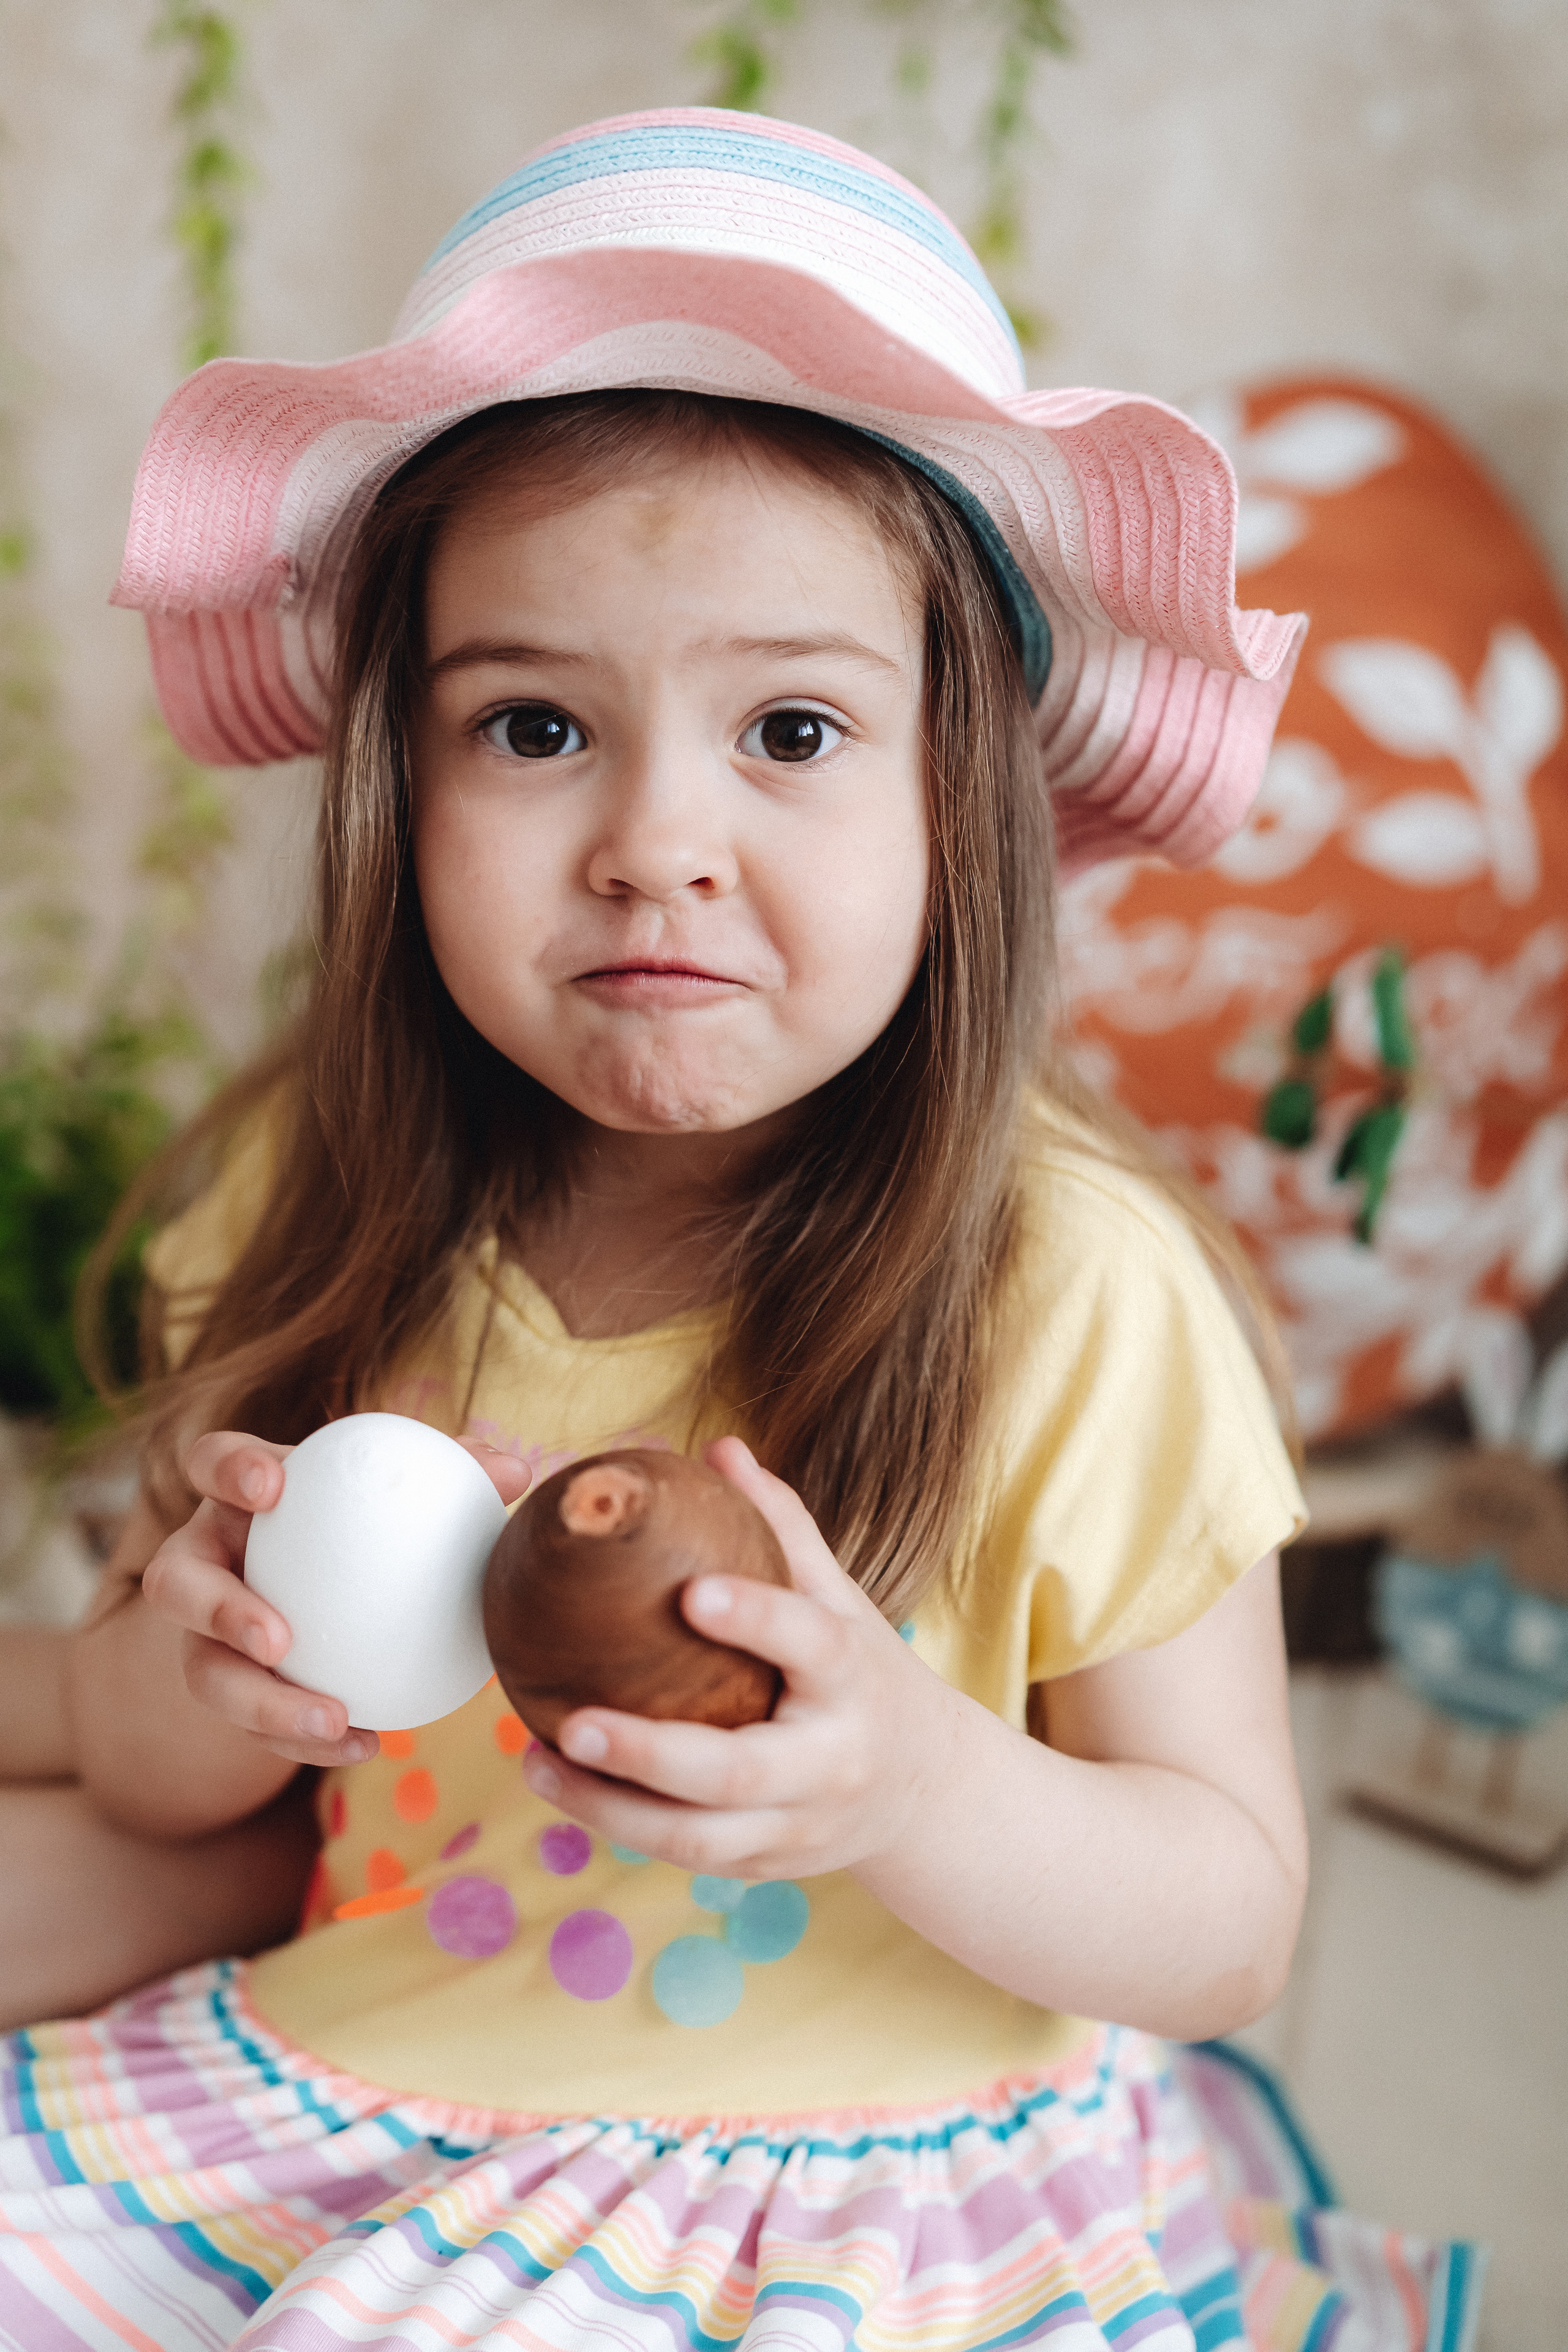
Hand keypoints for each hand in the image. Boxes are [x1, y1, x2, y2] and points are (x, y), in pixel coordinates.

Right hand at [141, 1429, 531, 1769]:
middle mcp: (206, 1560)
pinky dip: (305, 1739)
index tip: (273, 1487)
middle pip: (174, 1580)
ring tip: (331, 1717)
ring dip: (262, 1702)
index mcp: (240, 1496)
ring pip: (204, 1671)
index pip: (210, 1460)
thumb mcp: (404, 1496)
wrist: (342, 1595)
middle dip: (216, 1609)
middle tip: (278, 1640)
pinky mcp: (229, 1691)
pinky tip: (367, 1742)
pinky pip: (253, 1725)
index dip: (228, 1468)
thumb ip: (454, 1477)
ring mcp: (206, 1634)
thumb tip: (519, 1473)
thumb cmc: (375, 1524)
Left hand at [521, 1436, 952, 1881]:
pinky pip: (685, 1855)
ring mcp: (797, 1827)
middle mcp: (829, 1763)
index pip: (810, 1645)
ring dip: (611, 1808)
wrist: (926, 1790)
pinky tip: (561, 1787)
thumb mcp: (842, 1600)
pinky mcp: (764, 1865)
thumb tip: (718, 1448)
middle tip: (573, 1724)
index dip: (757, 1618)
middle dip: (652, 1754)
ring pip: (699, 1838)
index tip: (692, 1594)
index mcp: (853, 1679)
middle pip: (739, 1775)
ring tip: (537, 1762)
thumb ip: (782, 1529)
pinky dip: (621, 1825)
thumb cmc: (864, 1674)